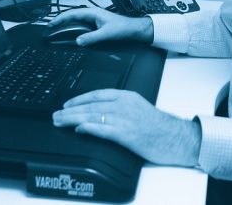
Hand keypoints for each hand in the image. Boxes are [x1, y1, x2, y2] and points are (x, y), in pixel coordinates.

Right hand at [48, 7, 153, 45]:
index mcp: (92, 13)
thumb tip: (79, 41)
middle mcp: (91, 14)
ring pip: (75, 19)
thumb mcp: (106, 33)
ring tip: (55, 29)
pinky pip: (79, 24)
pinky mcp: (94, 23)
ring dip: (65, 23)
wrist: (131, 28)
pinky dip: (72, 27)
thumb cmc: (122, 27)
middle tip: (49, 28)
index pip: (72, 14)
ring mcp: (92, 18)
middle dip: (59, 21)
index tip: (51, 24)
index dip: (59, 19)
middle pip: (71, 16)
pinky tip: (68, 31)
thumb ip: (91, 38)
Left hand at [52, 89, 200, 166]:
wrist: (175, 137)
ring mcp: (125, 118)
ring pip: (93, 115)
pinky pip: (103, 128)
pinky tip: (78, 128)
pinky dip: (88, 127)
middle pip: (91, 104)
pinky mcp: (126, 133)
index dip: (79, 99)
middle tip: (56, 114)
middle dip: (71, 109)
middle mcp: (125, 105)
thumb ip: (121, 110)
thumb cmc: (159, 127)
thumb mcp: (139, 110)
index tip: (67, 104)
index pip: (98, 94)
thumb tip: (101, 116)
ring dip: (73, 118)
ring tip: (60, 121)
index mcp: (128, 97)